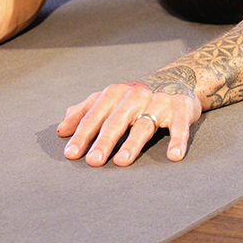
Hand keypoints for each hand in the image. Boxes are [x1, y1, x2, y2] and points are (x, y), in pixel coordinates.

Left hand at [57, 81, 201, 166]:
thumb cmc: (135, 98)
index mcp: (115, 93)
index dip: (82, 134)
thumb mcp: (109, 100)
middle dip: (104, 140)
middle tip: (93, 161)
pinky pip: (179, 126)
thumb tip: (62, 129)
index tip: (71, 153)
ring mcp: (159, 101)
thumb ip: (85, 112)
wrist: (177, 81)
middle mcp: (135, 95)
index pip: (94, 115)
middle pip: (117, 120)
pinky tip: (174, 155)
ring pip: (144, 124)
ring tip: (122, 161)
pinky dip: (177, 140)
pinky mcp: (180, 109)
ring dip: (133, 143)